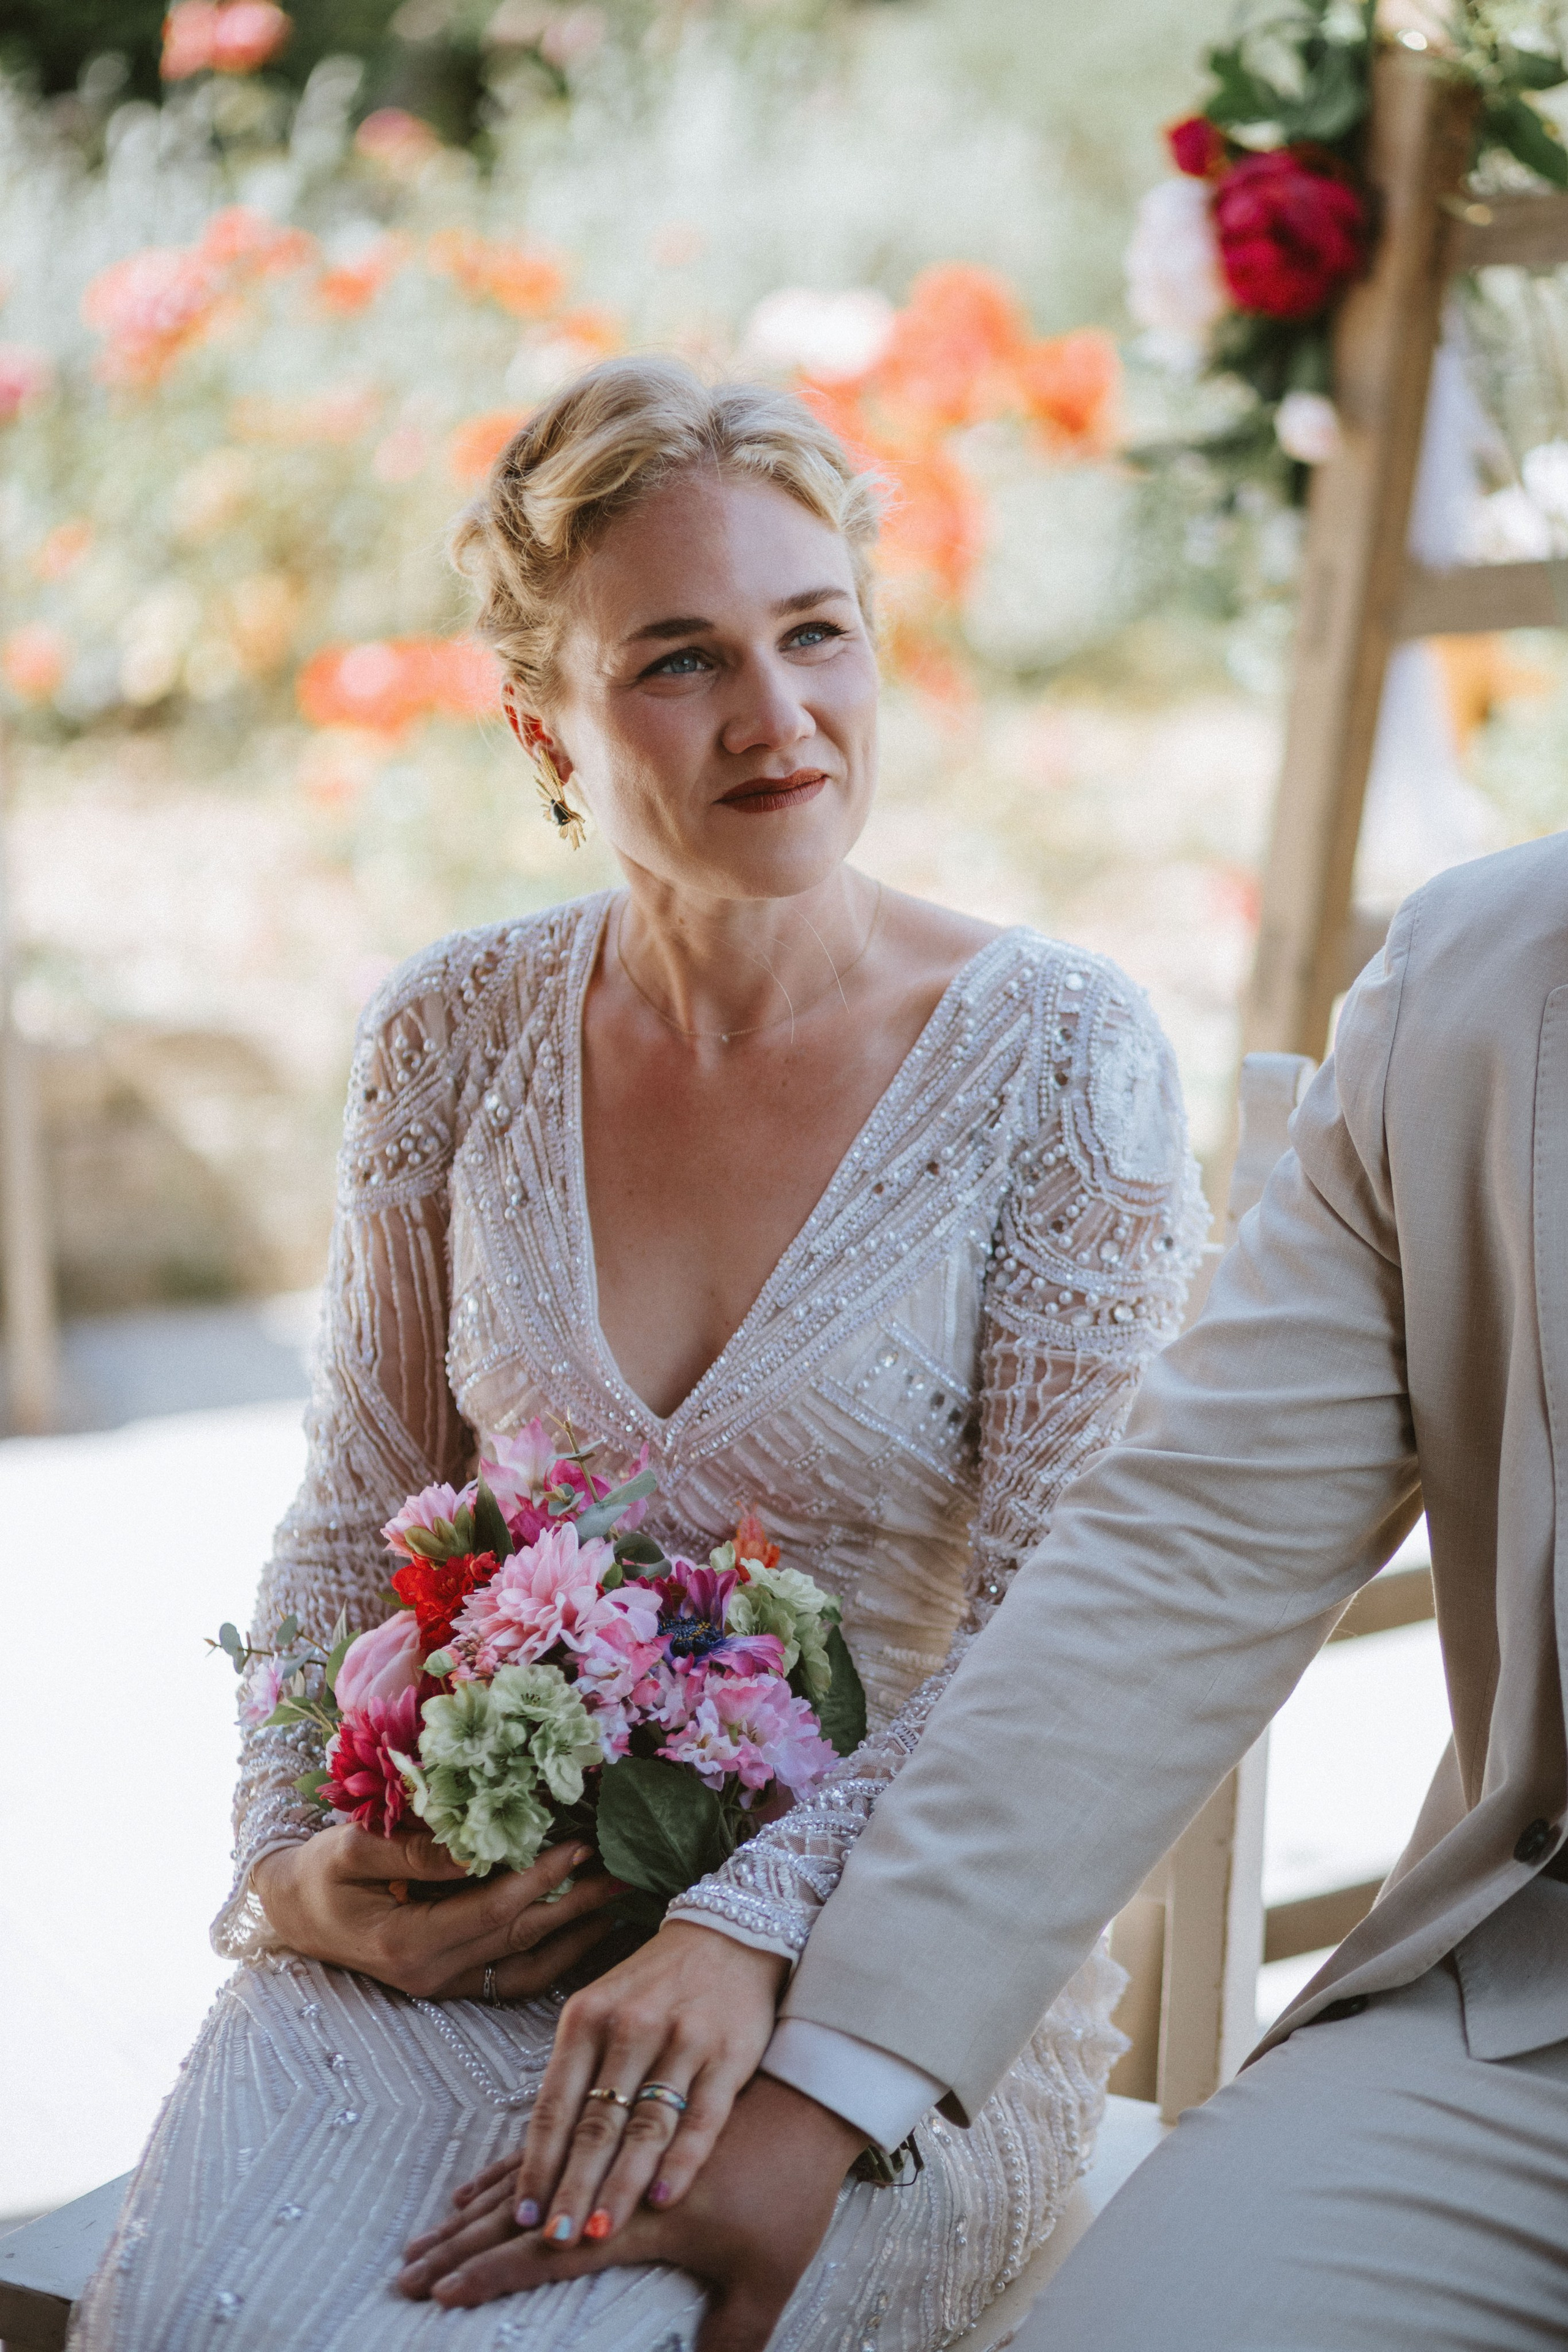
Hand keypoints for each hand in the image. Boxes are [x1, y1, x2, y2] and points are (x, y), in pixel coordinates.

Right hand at [252, 1828, 621, 1998]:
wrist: (294, 1911)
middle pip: (521, 1938)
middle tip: (625, 1869)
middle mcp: (432, 1974)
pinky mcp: (452, 1984)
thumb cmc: (321, 1871)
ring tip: (621, 1898)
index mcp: (407, 1941)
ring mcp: (444, 1985)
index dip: (539, 1877)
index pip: (492, 1910)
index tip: (580, 1844)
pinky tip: (587, 1929)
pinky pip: (515, 1979)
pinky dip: (556, 1957)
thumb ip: (413, 1851)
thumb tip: (474, 1844)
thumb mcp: (352, 1848)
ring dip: (578, 1932)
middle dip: (577, 1903)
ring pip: (528, 1966)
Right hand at [397, 2073, 866, 2350]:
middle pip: (521, 2210)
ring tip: (425, 2238)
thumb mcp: (769, 2271)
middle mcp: (613, 2167)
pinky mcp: (622, 2112)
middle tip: (406, 2276)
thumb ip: (733, 2337)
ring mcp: (612, 2133)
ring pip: (526, 2174)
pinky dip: (509, 2166)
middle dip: (462, 2246)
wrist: (811, 2085)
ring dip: (473, 2210)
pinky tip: (476, 2188)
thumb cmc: (793, 2184)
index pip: (550, 2250)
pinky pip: (550, 2139)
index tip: (443, 2295)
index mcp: (640, 2212)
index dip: (493, 2274)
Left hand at [472, 1921, 785, 2247]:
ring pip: (645, 2127)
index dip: (537, 2164)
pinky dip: (682, 2163)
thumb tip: (543, 2154)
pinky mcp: (729, 2054)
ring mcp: (683, 2040)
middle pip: (596, 2123)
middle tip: (555, 2239)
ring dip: (620, 2186)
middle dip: (572, 2188)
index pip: (555, 2104)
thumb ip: (579, 2073)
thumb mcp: (603, 2010)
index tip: (523, 2215)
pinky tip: (662, 2201)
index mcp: (588, 2017)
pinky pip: (702, 2119)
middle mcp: (631, 2027)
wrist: (729, 1935)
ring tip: (599, 2232)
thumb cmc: (655, 1986)